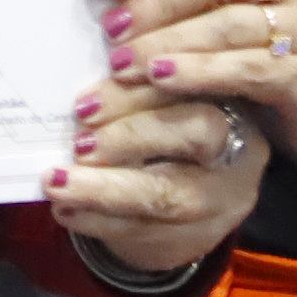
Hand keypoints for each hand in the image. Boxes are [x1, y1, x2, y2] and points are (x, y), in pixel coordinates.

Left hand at [47, 63, 263, 279]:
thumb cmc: (161, 131)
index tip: (112, 69)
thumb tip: (93, 55)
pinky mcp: (194, 241)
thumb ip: (137, 82)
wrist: (181, 203)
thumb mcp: (161, 101)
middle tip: (80, 137)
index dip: (158, 79)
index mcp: (233, 98)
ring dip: (104, 188)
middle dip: (132, 132)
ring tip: (57, 181)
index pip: (203, 82)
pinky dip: (97, 219)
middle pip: (198, 134)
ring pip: (167, 195)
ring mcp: (222, 203)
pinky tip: (64, 208)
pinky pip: (143, 231)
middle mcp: (239, 151)